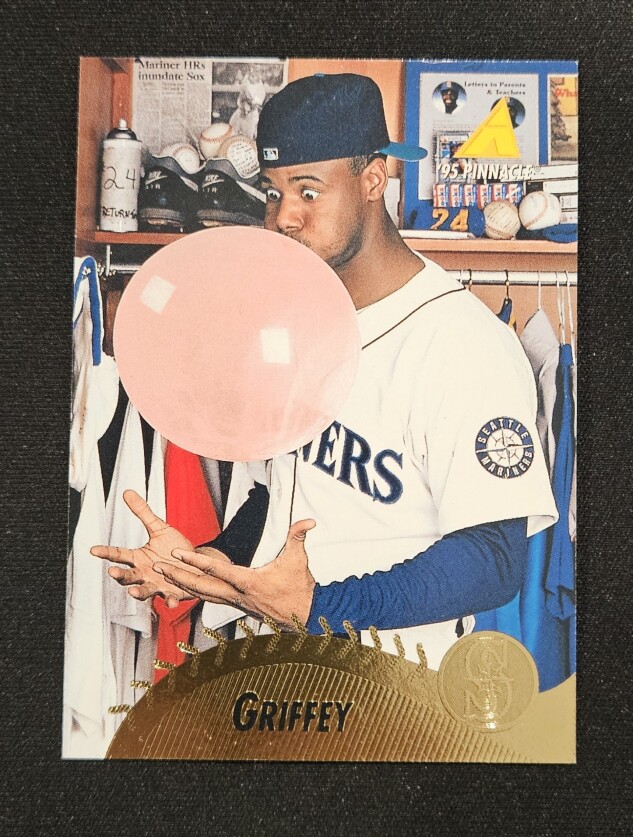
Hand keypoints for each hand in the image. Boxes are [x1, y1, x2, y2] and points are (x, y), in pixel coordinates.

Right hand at [90, 489, 217, 606]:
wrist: (195, 563)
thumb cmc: (175, 548)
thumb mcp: (159, 528)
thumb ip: (143, 512)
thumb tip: (128, 492)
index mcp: (139, 557)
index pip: (118, 554)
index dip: (105, 552)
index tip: (93, 549)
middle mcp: (144, 573)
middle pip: (128, 575)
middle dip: (120, 575)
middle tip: (113, 571)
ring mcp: (156, 585)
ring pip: (143, 590)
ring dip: (138, 592)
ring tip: (133, 591)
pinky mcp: (171, 593)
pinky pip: (169, 599)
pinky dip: (169, 601)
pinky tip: (172, 602)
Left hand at [155, 519, 316, 628]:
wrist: (304, 615)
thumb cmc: (299, 588)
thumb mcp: (298, 559)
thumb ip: (299, 536)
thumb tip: (309, 520)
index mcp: (247, 582)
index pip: (216, 570)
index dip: (196, 561)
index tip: (178, 553)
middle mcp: (236, 595)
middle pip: (200, 586)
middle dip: (178, 576)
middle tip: (158, 565)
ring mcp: (235, 602)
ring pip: (202, 594)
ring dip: (182, 584)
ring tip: (164, 574)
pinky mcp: (236, 605)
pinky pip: (209, 598)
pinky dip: (194, 592)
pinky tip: (184, 587)